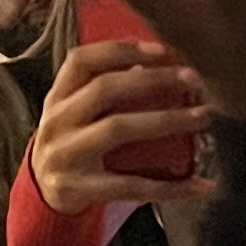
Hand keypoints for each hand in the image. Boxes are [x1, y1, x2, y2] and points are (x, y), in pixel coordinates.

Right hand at [29, 39, 202, 214]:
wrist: (43, 196)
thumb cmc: (72, 145)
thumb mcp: (74, 115)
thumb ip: (101, 91)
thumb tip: (156, 69)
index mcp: (56, 99)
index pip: (81, 61)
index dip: (120, 50)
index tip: (161, 50)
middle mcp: (56, 123)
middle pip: (103, 90)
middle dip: (151, 79)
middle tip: (192, 78)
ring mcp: (66, 156)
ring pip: (117, 129)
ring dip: (165, 120)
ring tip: (201, 116)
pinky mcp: (81, 189)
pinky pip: (132, 186)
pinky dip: (171, 186)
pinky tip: (202, 185)